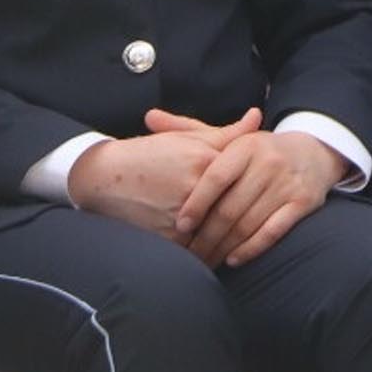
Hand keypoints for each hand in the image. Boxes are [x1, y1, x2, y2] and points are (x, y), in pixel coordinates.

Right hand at [67, 109, 261, 243]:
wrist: (104, 177)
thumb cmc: (150, 154)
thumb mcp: (188, 138)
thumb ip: (228, 133)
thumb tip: (257, 116)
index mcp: (205, 161)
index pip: (245, 179)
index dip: (256, 188)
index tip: (266, 194)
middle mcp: (196, 189)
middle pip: (235, 209)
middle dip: (250, 218)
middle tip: (262, 223)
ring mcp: (182, 216)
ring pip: (219, 234)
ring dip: (232, 242)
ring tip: (243, 243)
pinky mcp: (169, 238)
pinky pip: (199, 251)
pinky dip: (208, 254)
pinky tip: (217, 255)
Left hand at [175, 129, 343, 267]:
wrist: (314, 153)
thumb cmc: (260, 150)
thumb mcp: (230, 138)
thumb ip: (188, 129)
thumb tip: (149, 118)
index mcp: (246, 146)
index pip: (216, 178)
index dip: (196, 204)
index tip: (180, 225)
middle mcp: (268, 163)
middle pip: (230, 207)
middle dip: (206, 236)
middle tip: (189, 255)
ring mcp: (287, 184)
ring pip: (248, 223)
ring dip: (224, 247)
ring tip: (206, 262)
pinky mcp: (302, 202)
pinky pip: (272, 231)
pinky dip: (251, 248)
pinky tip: (233, 258)